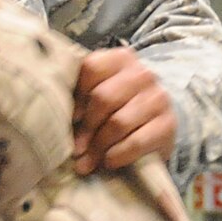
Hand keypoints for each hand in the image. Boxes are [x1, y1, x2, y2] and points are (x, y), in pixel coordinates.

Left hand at [73, 47, 175, 174]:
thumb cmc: (120, 108)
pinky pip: (136, 142)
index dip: (77, 97)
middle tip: (76, 149)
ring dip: (99, 147)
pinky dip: (118, 155)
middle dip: (86, 128)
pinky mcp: (168, 124)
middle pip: (103, 98)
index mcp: (121, 58)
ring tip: (87, 161)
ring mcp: (158, 98)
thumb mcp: (102, 92)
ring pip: (118, 123)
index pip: (91, 68)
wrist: (158, 123)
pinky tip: (109, 162)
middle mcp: (142, 74)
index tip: (71, 119)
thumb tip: (54, 116)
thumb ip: (82, 93)